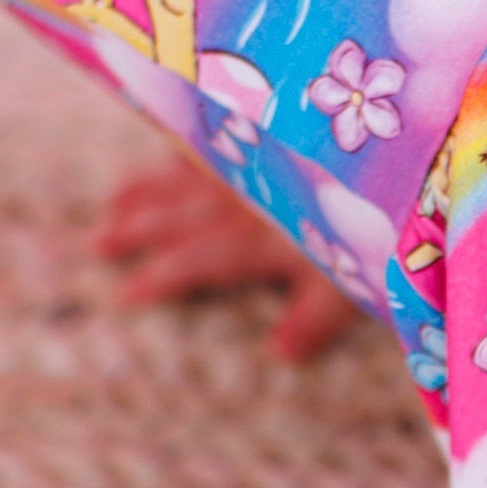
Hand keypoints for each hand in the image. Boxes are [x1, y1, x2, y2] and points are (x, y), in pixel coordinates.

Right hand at [94, 155, 359, 361]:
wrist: (388, 152)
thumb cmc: (378, 224)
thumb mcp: (352, 280)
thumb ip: (313, 319)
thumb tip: (279, 355)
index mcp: (259, 238)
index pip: (197, 261)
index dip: (160, 279)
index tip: (124, 295)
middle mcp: (244, 198)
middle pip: (180, 216)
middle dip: (139, 231)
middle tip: (98, 245)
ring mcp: (251, 161)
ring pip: (188, 176)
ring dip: (149, 191)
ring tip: (115, 204)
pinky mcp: (265, 132)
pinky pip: (215, 132)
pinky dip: (188, 137)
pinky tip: (170, 138)